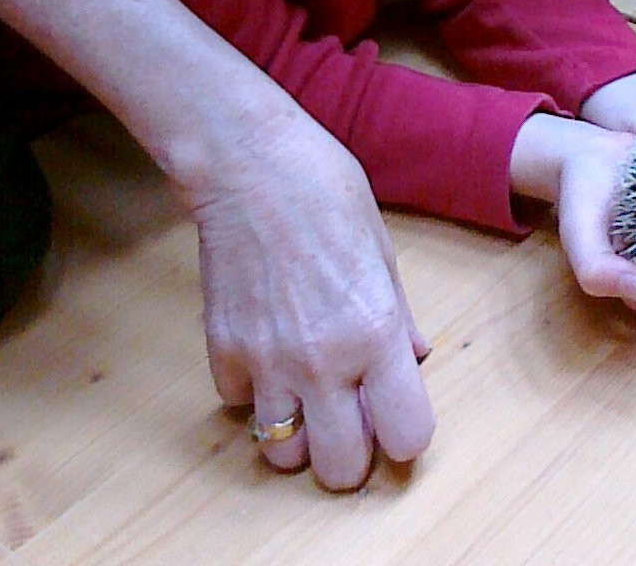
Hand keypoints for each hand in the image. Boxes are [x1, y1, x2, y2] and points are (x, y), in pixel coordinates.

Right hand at [188, 111, 434, 489]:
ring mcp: (266, 362)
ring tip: (305, 392)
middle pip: (341, 470)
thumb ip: (399, 315)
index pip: (406, 437)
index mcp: (375, 331)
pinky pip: (241, 407)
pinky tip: (267, 352)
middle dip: (351, 452)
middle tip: (350, 416)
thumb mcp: (383, 248)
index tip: (397, 412)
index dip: (405, 432)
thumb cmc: (325, 190)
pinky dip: (254, 393)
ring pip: (282, 457)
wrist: (250, 165)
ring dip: (298, 433)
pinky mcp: (222, 352)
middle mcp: (322, 361)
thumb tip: (414, 358)